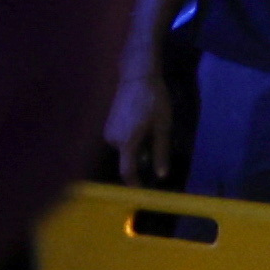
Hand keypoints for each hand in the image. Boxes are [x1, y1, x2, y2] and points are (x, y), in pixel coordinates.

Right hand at [103, 68, 173, 184]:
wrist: (136, 77)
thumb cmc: (153, 100)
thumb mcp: (163, 126)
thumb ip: (161, 151)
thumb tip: (161, 175)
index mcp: (126, 142)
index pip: (127, 171)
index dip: (134, 184)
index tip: (143, 192)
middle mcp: (112, 140)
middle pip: (127, 159)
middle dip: (141, 158)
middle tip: (157, 142)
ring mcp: (107, 132)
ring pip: (124, 149)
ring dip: (137, 146)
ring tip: (151, 127)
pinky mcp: (107, 125)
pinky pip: (121, 139)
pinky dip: (131, 138)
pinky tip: (141, 123)